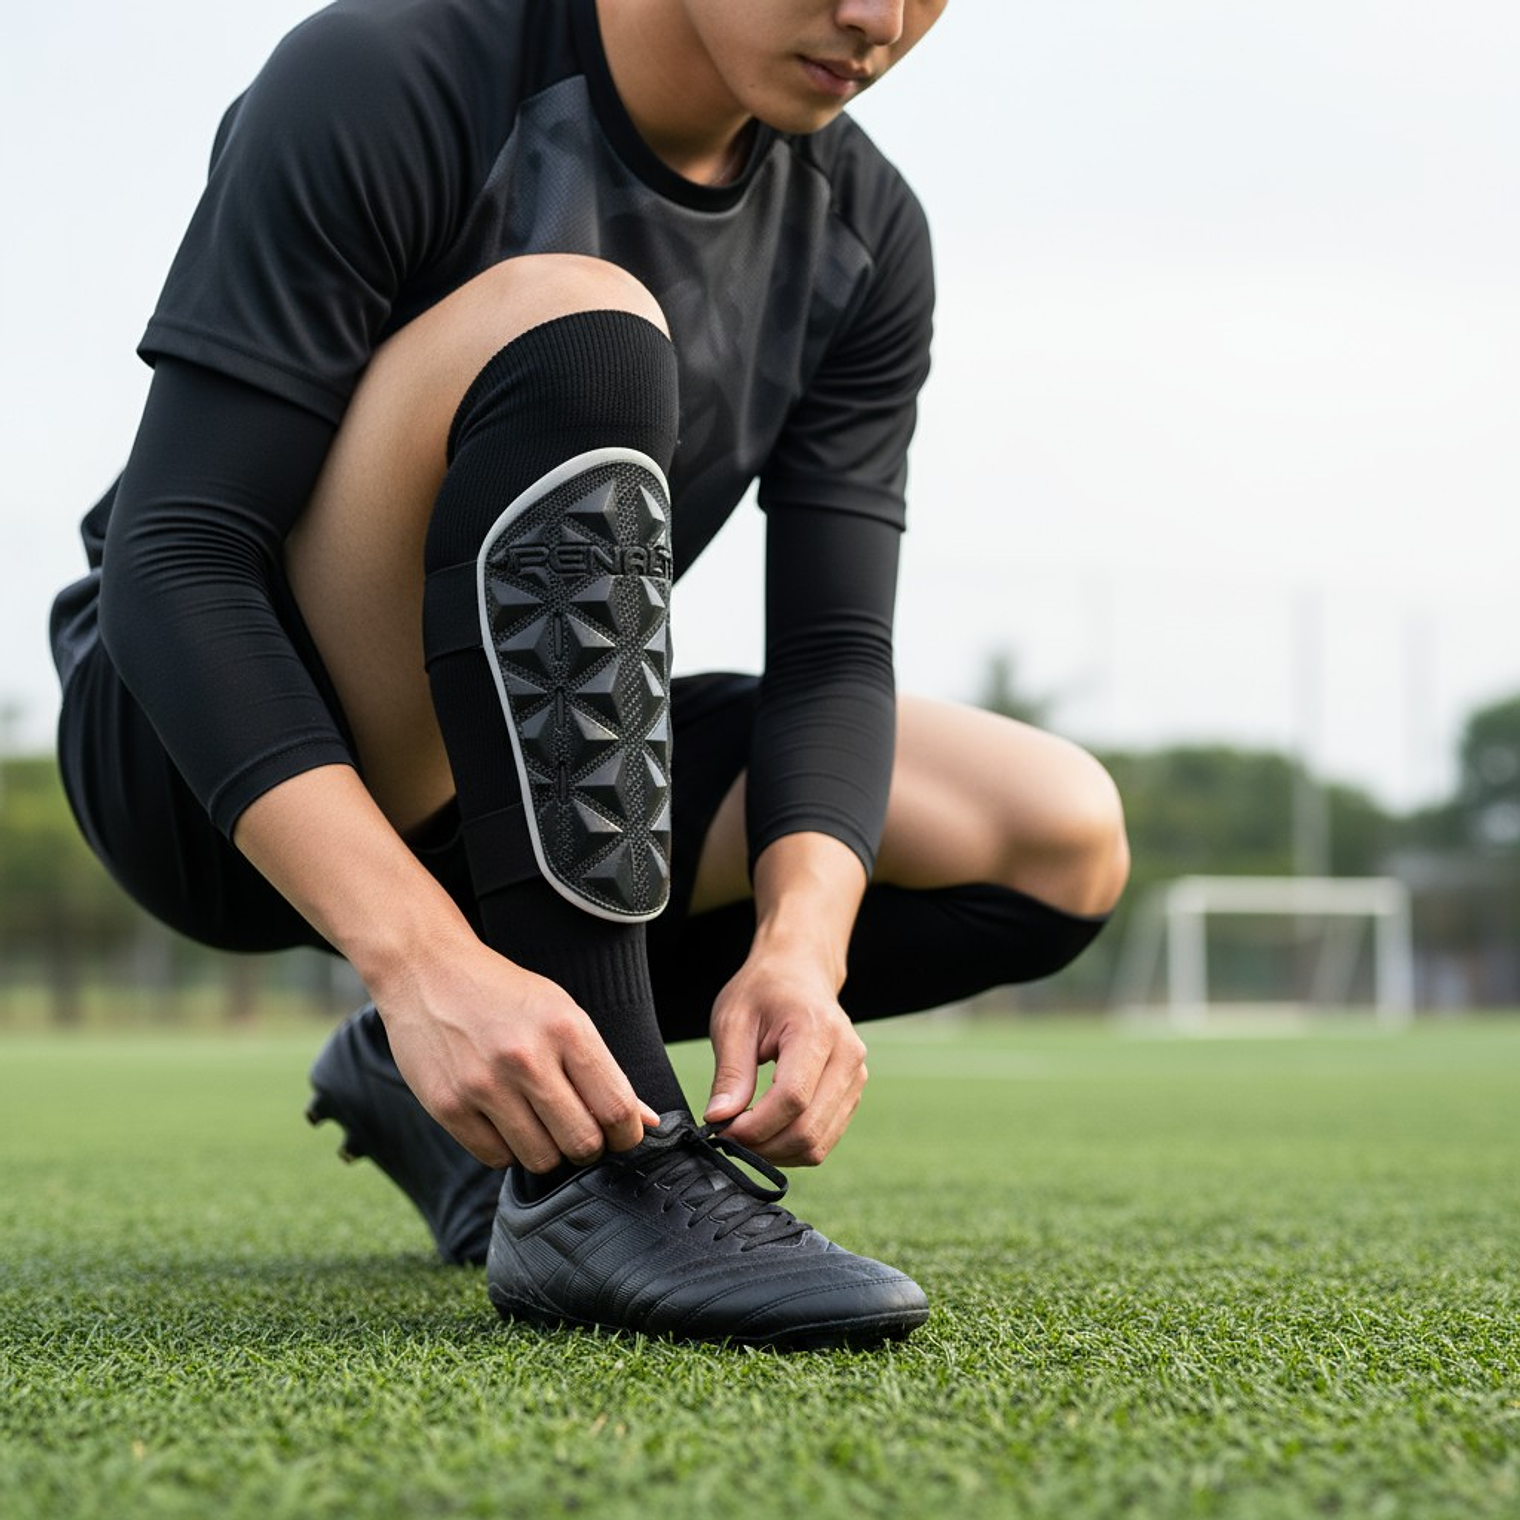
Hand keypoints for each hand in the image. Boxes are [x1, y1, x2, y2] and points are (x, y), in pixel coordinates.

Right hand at [378, 938, 659, 1171]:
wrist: (426, 971)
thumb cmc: (504, 994)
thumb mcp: (562, 1013)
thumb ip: (603, 1069)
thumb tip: (645, 1121)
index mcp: (565, 1028)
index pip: (616, 1108)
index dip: (626, 1134)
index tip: (621, 1134)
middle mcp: (526, 1057)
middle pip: (582, 1143)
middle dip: (589, 1148)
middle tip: (578, 1132)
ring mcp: (483, 1084)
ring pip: (541, 1159)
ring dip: (548, 1151)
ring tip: (538, 1123)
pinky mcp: (447, 1106)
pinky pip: (496, 1158)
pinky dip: (506, 1149)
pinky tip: (502, 1119)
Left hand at [703, 949, 867, 1166]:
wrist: (800, 972)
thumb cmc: (763, 991)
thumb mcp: (733, 1021)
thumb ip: (730, 1073)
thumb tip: (719, 1119)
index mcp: (818, 1030)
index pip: (793, 1098)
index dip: (755, 1125)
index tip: (721, 1128)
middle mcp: (848, 1056)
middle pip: (809, 1128)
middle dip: (763, 1144)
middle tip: (728, 1136)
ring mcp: (856, 1077)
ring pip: (819, 1143)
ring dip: (777, 1151)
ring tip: (744, 1133)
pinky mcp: (852, 1093)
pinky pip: (824, 1138)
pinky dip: (792, 1146)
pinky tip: (766, 1130)